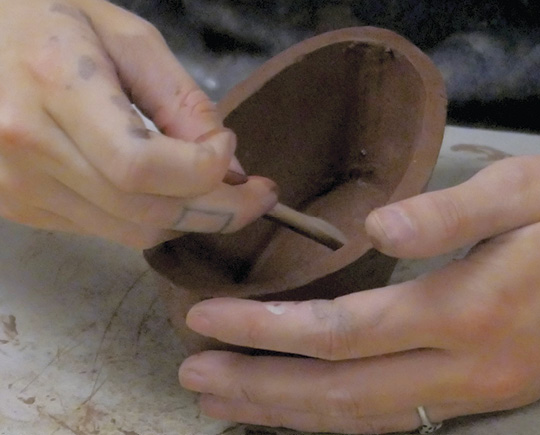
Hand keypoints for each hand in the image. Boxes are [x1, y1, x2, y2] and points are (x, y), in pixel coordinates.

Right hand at [0, 0, 276, 247]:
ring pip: (131, 233)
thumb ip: (184, 102)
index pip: (143, 166)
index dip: (203, 170)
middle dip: (218, 212)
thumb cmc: (50, 20)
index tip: (230, 150)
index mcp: (57, 83)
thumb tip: (229, 168)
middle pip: (146, 212)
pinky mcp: (17, 206)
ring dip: (186, 218)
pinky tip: (160, 190)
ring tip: (211, 191)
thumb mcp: (128, 38)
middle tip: (256, 198)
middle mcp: (29, 145)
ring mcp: (17, 184)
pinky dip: (147, 218)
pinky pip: (104, 231)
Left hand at [179, 154, 539, 433]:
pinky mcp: (483, 395)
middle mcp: (466, 368)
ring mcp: (476, 392)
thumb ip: (450, 212)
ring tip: (223, 401)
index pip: (342, 334)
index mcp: (469, 310)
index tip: (206, 319)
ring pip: (364, 420)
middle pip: (341, 393)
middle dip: (259, 388)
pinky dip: (335, 419)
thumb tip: (378, 225)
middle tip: (194, 374)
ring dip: (286, 413)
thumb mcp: (528, 189)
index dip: (268, 332)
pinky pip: (395, 419)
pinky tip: (297, 411)